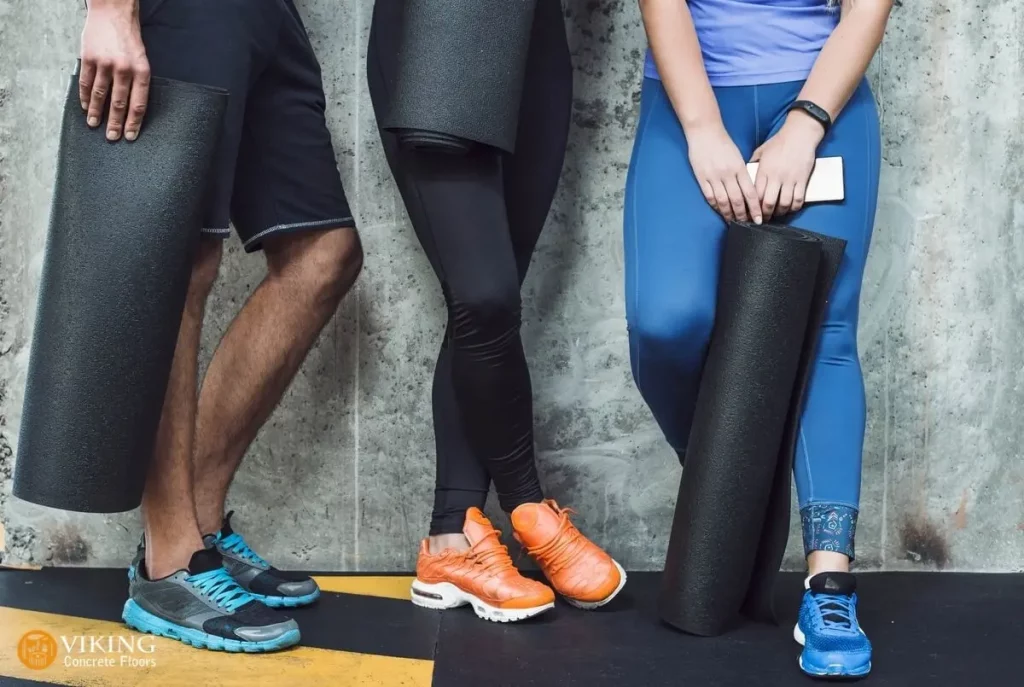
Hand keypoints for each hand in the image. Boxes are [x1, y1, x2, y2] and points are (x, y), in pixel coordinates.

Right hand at [79, 0, 149, 141]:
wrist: (113, 13)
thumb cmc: (129, 39)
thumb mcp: (142, 60)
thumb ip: (138, 81)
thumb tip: (133, 107)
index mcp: (141, 72)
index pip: (138, 104)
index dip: (134, 123)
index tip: (130, 136)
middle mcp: (124, 69)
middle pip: (119, 103)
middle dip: (115, 123)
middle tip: (112, 137)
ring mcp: (105, 63)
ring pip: (100, 95)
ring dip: (97, 113)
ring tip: (95, 125)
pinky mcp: (89, 58)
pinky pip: (86, 82)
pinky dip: (85, 96)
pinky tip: (85, 106)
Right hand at [686, 122, 761, 223]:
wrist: (704, 131)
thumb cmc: (723, 143)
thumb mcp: (737, 156)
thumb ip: (742, 173)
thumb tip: (748, 191)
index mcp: (739, 168)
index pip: (750, 193)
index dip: (755, 208)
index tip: (759, 219)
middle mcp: (728, 174)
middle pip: (737, 200)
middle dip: (743, 215)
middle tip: (747, 225)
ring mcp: (714, 177)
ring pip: (723, 201)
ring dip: (729, 214)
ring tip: (733, 222)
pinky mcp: (702, 178)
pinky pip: (710, 196)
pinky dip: (716, 206)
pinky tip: (720, 211)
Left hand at [750, 112, 823, 219]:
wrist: (800, 133)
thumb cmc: (779, 141)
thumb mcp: (761, 151)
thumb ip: (754, 164)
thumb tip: (747, 173)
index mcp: (764, 171)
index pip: (756, 195)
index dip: (753, 207)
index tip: (752, 213)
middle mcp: (776, 177)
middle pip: (768, 203)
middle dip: (765, 215)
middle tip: (763, 219)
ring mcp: (790, 179)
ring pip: (784, 204)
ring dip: (780, 213)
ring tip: (777, 214)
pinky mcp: (803, 179)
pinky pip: (798, 199)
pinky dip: (794, 207)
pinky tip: (790, 208)